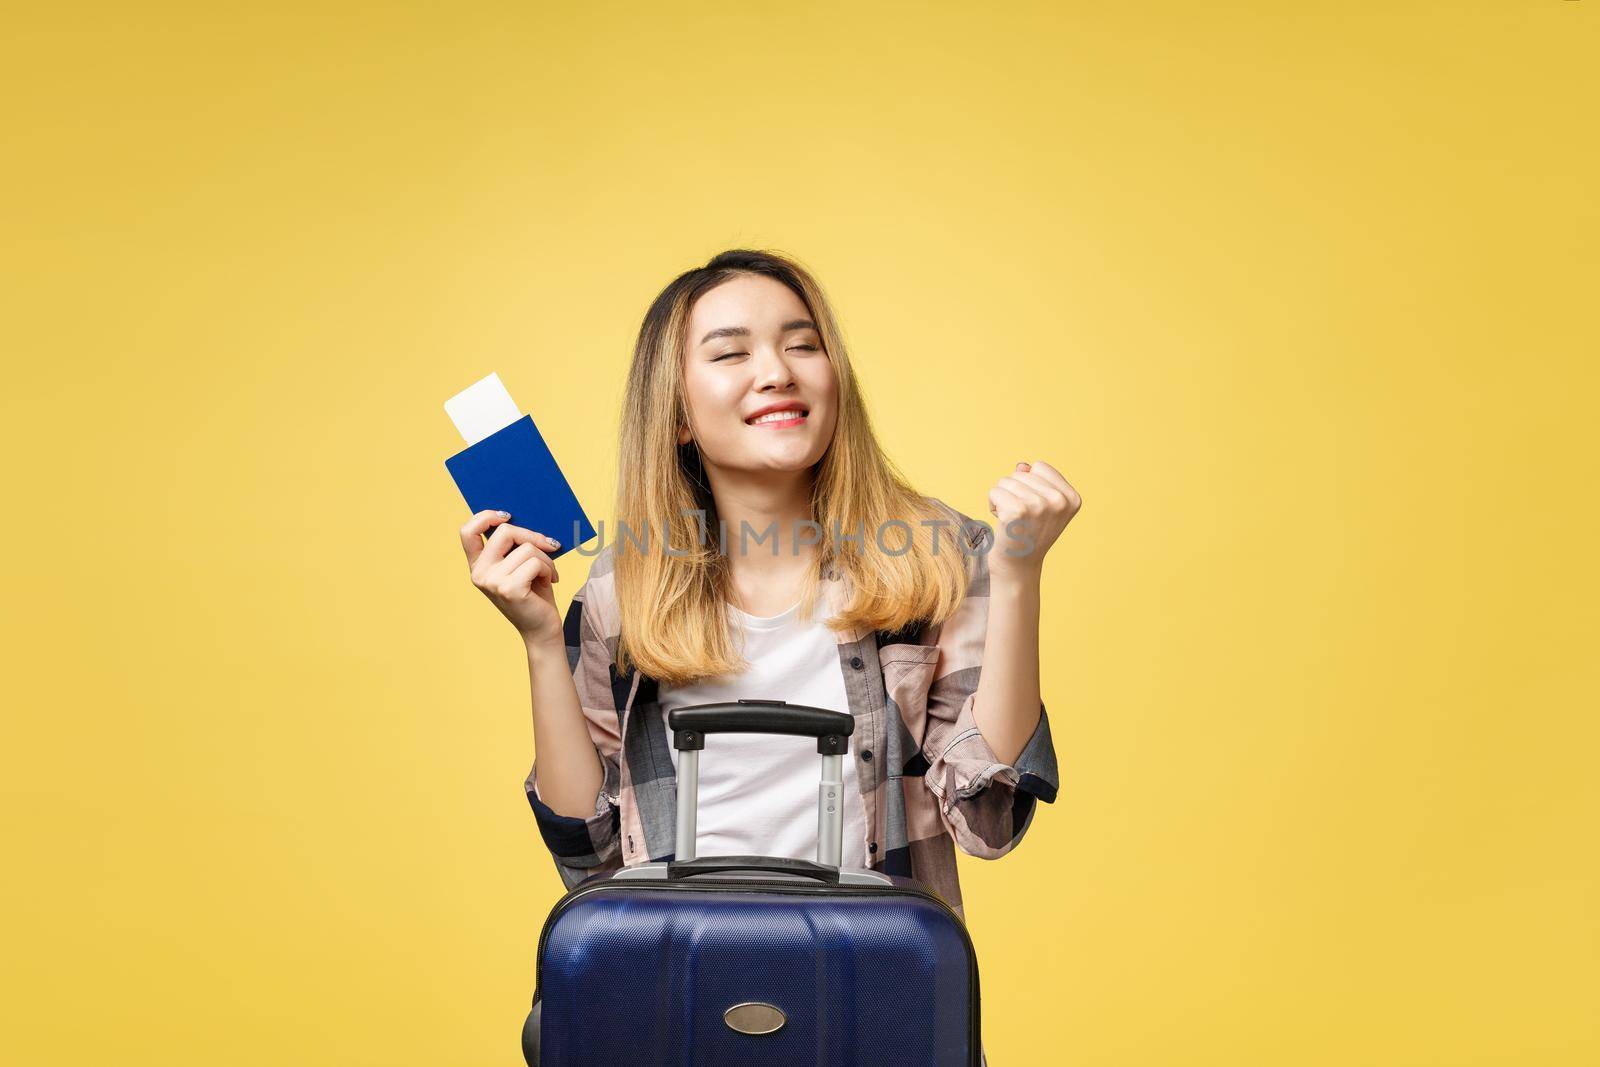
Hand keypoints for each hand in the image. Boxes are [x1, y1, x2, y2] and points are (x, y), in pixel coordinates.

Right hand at [459, 510, 564, 646]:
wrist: (542, 629)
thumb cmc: (534, 594)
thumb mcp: (519, 566)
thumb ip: (514, 546)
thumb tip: (527, 516)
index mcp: (478, 566)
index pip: (467, 532)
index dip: (485, 517)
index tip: (508, 516)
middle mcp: (480, 574)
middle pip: (505, 532)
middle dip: (532, 535)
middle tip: (550, 544)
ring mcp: (492, 582)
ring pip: (527, 548)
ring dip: (546, 558)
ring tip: (548, 574)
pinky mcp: (509, 589)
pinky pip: (536, 562)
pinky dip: (549, 569)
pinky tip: (550, 582)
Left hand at [985, 460, 1081, 579]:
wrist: (1018, 566)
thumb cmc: (1027, 533)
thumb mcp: (1041, 505)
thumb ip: (1035, 481)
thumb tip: (1022, 465)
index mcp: (1072, 498)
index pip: (1039, 467)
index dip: (1030, 485)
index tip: (1033, 509)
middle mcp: (1059, 501)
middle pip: (1021, 473)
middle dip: (1014, 492)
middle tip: (1021, 518)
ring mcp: (1039, 505)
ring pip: (1006, 480)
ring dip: (1002, 499)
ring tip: (1012, 520)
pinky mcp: (1017, 511)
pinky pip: (995, 491)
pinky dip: (992, 504)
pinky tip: (1002, 522)